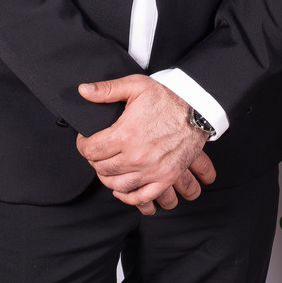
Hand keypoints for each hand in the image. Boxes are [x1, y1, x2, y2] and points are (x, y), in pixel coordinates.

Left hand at [76, 74, 216, 215]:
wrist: (198, 108)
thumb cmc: (168, 97)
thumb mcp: (136, 85)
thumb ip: (107, 89)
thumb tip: (83, 90)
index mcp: (126, 134)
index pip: (90, 150)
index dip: (83, 145)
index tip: (86, 142)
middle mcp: (137, 156)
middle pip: (102, 168)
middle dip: (95, 160)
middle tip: (98, 152)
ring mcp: (152, 170)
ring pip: (117, 185)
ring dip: (108, 178)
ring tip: (109, 167)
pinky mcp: (166, 177)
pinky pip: (141, 197)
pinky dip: (128, 197)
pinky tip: (122, 189)